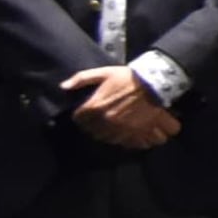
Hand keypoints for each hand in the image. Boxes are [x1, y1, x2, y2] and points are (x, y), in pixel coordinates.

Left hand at [60, 66, 180, 150]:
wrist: (153, 82)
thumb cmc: (127, 77)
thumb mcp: (104, 73)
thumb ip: (82, 79)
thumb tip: (63, 86)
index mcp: (96, 106)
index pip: (79, 118)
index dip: (80, 116)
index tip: (82, 115)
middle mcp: (107, 121)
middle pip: (93, 132)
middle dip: (94, 128)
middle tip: (97, 124)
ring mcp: (122, 129)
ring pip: (109, 140)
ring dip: (109, 136)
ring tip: (111, 130)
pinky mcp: (137, 133)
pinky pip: (128, 144)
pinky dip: (127, 142)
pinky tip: (128, 136)